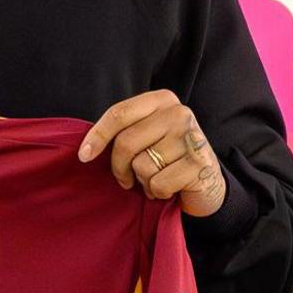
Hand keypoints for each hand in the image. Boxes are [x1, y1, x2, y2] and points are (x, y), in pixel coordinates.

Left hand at [74, 90, 226, 218]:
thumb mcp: (149, 134)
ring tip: (157, 179)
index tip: (84, 156)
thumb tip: (87, 148)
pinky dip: (158, 192)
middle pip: (126, 142)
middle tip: (126, 179)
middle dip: (119, 167)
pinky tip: (170, 188)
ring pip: (142, 166)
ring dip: (143, 181)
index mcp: (163, 100)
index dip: (97, 136)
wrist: (208, 180)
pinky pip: (158, 184)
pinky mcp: (199, 164)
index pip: (119, 113)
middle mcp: (179, 113)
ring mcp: (191, 137)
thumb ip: (126, 131)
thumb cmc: (169, 157)